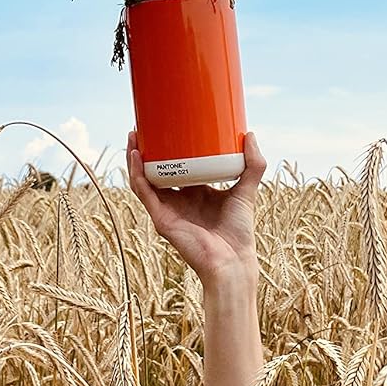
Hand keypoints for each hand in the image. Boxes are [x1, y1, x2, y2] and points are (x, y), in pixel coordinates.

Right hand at [126, 129, 265, 284]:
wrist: (232, 260)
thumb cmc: (239, 232)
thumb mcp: (246, 190)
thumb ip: (252, 165)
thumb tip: (251, 134)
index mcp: (195, 193)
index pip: (177, 167)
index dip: (169, 148)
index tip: (168, 125)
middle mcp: (178, 200)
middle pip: (155, 170)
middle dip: (147, 148)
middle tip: (145, 124)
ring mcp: (167, 209)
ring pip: (143, 179)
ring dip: (135, 157)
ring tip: (134, 134)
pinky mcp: (161, 219)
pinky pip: (144, 193)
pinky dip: (137, 174)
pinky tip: (135, 156)